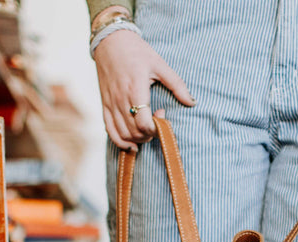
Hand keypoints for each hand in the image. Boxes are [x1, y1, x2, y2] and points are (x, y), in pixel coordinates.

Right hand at [92, 27, 194, 150]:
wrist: (110, 41)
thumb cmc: (137, 52)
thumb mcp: (160, 64)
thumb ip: (177, 85)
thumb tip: (192, 102)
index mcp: (135, 90)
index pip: (144, 124)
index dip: (156, 128)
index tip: (162, 114)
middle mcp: (121, 100)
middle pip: (135, 132)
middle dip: (149, 134)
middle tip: (156, 122)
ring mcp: (111, 104)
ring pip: (124, 135)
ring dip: (138, 139)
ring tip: (147, 131)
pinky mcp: (105, 106)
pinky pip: (110, 131)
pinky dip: (121, 142)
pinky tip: (132, 144)